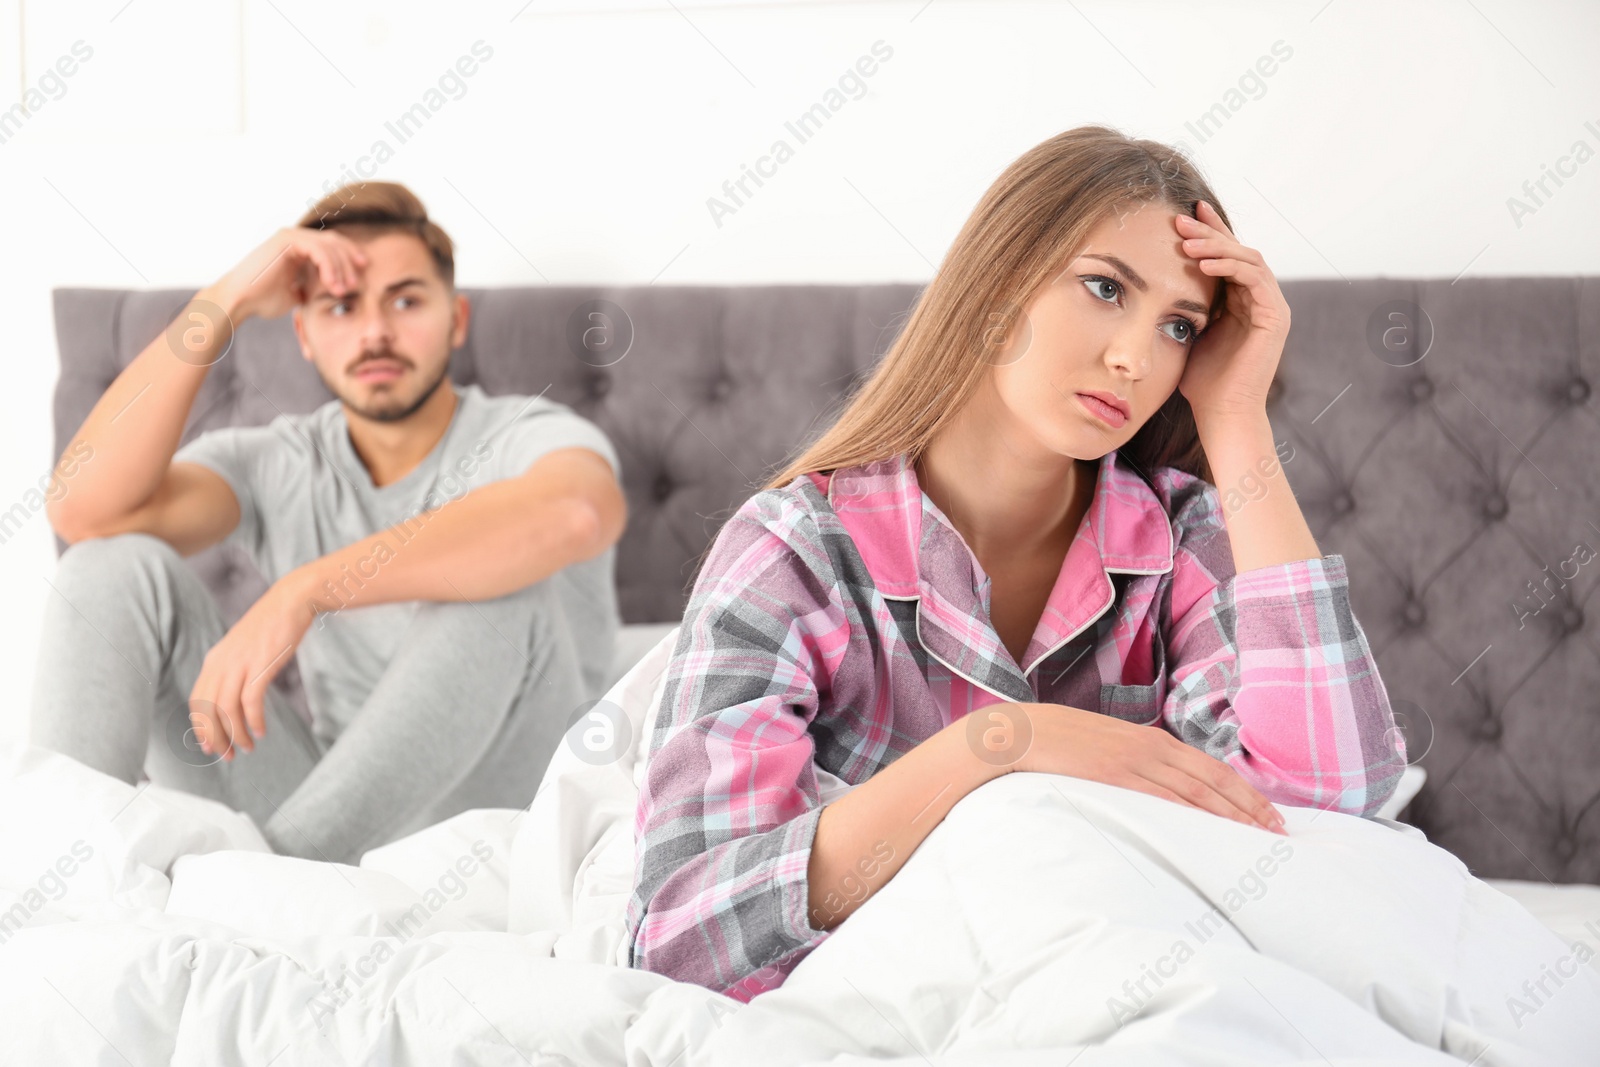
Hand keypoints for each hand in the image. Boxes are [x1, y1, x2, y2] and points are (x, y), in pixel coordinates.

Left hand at [188, 575, 316, 760]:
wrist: (291, 600)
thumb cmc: (272, 625)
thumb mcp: (242, 647)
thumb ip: (232, 668)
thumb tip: (230, 696)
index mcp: (214, 659)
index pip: (197, 701)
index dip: (201, 727)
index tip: (211, 745)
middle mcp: (222, 663)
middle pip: (207, 710)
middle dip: (216, 738)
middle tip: (229, 755)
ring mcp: (241, 663)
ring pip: (226, 709)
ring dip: (236, 734)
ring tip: (248, 747)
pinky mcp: (261, 665)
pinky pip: (251, 701)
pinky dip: (253, 720)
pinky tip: (261, 731)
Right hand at [204, 227, 368, 322]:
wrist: (240, 301)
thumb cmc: (263, 300)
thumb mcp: (296, 294)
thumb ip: (312, 288)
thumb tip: (330, 295)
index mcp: (299, 248)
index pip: (333, 246)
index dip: (350, 257)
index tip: (364, 273)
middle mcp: (295, 238)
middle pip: (335, 242)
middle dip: (350, 263)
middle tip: (357, 284)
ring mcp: (290, 236)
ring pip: (328, 246)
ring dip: (341, 268)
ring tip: (344, 290)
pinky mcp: (286, 240)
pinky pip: (317, 249)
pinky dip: (329, 267)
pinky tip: (332, 284)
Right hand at [977, 702, 1287, 833]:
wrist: (1021, 733)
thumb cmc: (1059, 744)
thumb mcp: (1108, 747)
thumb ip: (1136, 764)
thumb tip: (1157, 788)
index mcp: (1152, 740)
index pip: (1211, 768)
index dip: (1244, 792)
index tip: (1269, 815)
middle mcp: (1151, 749)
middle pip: (1213, 781)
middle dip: (1250, 807)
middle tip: (1279, 832)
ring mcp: (1134, 762)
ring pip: (1195, 792)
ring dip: (1231, 815)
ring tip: (1258, 837)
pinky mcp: (1114, 777)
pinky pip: (1162, 798)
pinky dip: (1192, 814)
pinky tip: (1211, 830)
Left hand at [1174, 201, 1289, 420]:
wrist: (1221, 413)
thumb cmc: (1200, 381)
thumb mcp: (1187, 332)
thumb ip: (1185, 305)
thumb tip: (1157, 281)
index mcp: (1240, 300)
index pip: (1225, 256)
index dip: (1207, 233)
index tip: (1181, 213)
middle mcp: (1260, 299)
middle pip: (1238, 250)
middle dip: (1208, 232)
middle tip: (1179, 219)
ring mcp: (1271, 306)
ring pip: (1248, 259)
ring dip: (1216, 246)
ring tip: (1185, 242)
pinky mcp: (1276, 317)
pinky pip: (1255, 279)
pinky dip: (1230, 267)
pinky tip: (1202, 264)